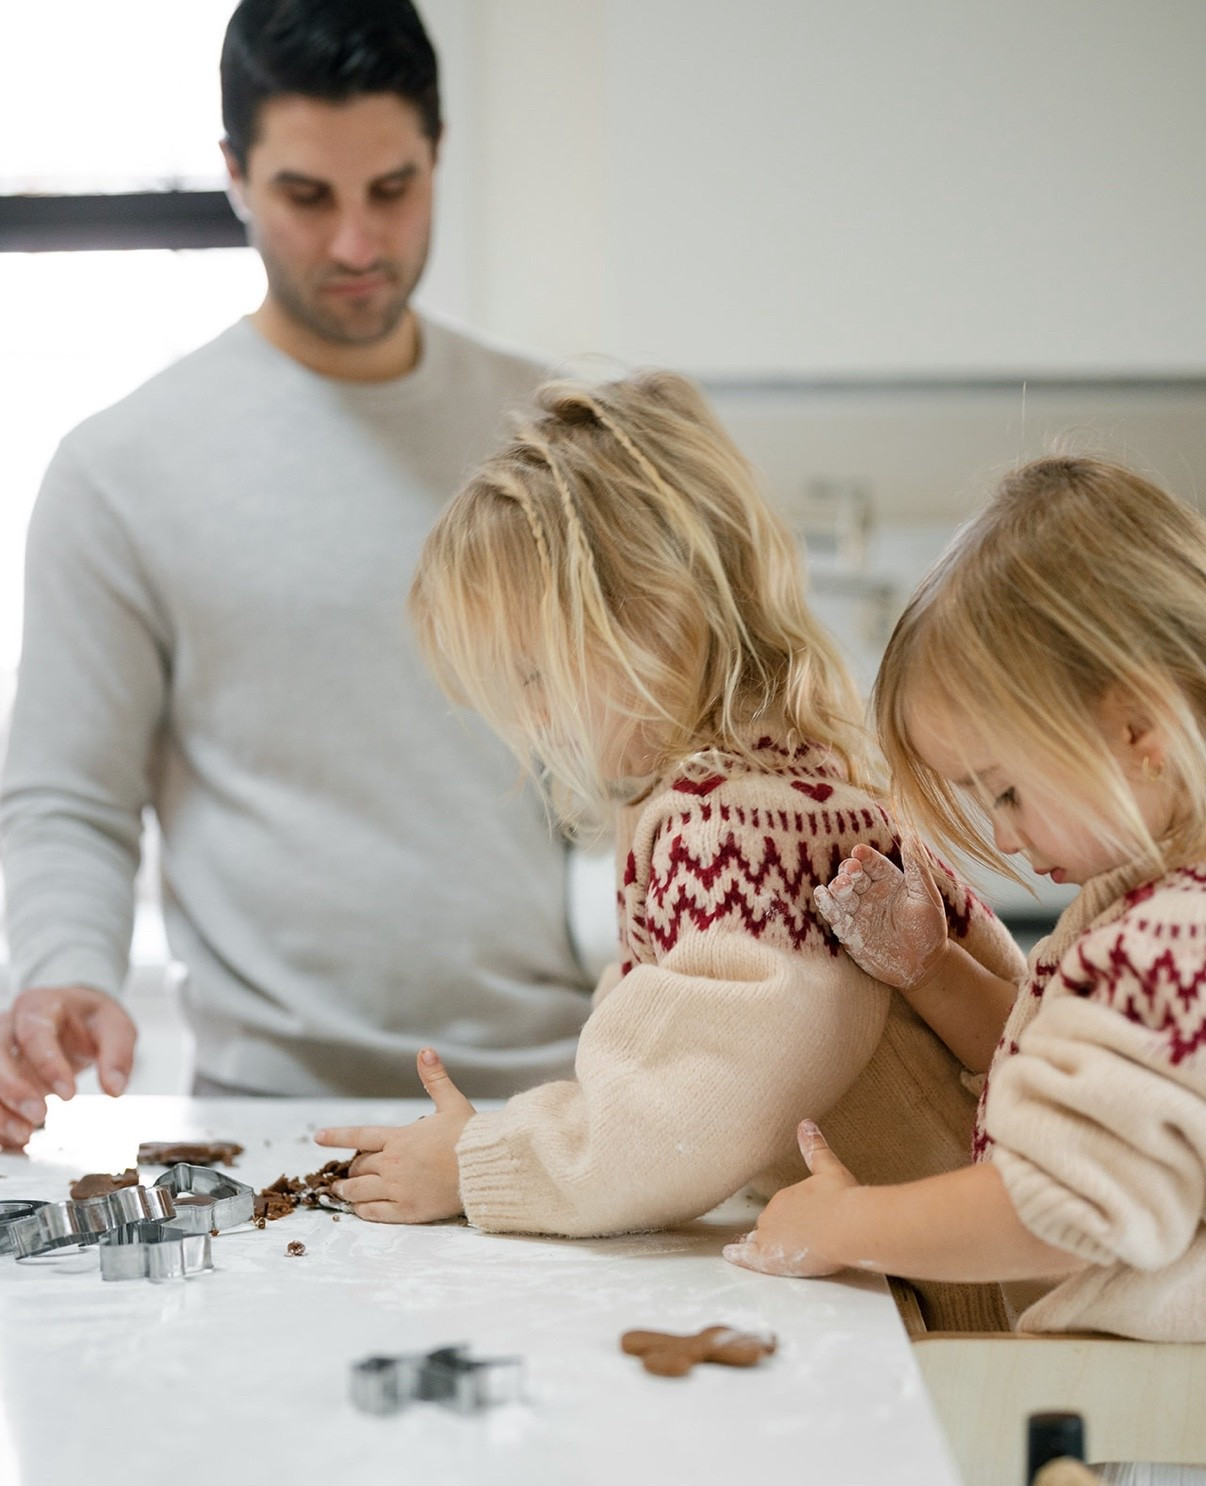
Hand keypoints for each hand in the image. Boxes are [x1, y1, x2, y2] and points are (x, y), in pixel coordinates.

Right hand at [0, 986, 135, 1148]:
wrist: (76, 1017)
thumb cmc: (91, 1019)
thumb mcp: (115, 1027)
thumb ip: (117, 1055)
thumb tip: (115, 1088)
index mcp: (40, 1005)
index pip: (35, 1033)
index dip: (48, 1065)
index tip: (68, 1094)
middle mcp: (10, 1025)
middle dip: (15, 1089)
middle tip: (39, 1115)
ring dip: (0, 1109)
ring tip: (23, 1134)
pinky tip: (9, 1135)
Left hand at [313, 1048, 473, 1222]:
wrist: (486, 1170)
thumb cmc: (469, 1136)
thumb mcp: (452, 1103)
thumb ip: (435, 1079)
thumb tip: (425, 1051)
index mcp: (400, 1138)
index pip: (360, 1136)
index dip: (337, 1136)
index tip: (319, 1137)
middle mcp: (393, 1164)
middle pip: (359, 1167)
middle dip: (352, 1169)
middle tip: (348, 1173)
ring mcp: (398, 1189)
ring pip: (360, 1192)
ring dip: (348, 1192)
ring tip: (342, 1193)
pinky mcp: (406, 1211)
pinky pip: (374, 1213)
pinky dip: (363, 1210)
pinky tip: (360, 1209)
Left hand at [723, 1121, 858, 1277]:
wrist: (846, 1225)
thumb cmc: (842, 1198)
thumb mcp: (829, 1169)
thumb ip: (815, 1149)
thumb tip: (805, 1123)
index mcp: (784, 1196)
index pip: (780, 1208)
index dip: (788, 1215)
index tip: (795, 1218)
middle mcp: (772, 1215)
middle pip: (768, 1224)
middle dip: (776, 1230)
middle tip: (787, 1236)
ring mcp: (769, 1236)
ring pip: (758, 1240)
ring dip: (757, 1243)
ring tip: (754, 1247)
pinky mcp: (770, 1257)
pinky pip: (748, 1257)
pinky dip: (738, 1255)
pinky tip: (730, 1254)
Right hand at [813, 837, 947, 989]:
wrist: (924, 966)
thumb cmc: (929, 930)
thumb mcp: (926, 897)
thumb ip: (917, 869)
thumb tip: (911, 838)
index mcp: (889, 882)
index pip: (873, 863)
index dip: (865, 856)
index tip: (859, 851)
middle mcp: (871, 894)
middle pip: (854, 876)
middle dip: (850, 870)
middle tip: (851, 870)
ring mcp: (859, 913)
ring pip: (841, 894)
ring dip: (838, 886)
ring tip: (842, 884)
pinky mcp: (850, 932)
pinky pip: (835, 916)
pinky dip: (827, 905)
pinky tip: (821, 894)